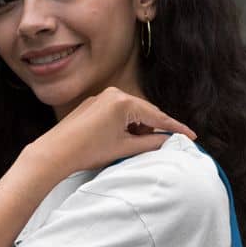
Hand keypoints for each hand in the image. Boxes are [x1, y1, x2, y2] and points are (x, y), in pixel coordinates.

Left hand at [28, 86, 197, 177]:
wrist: (55, 152)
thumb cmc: (88, 151)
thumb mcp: (124, 149)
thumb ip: (150, 144)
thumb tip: (167, 142)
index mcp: (124, 102)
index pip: (157, 117)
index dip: (175, 128)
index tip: (191, 136)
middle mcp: (114, 93)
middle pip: (145, 112)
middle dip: (155, 129)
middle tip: (166, 145)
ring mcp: (102, 97)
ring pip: (132, 112)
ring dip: (139, 128)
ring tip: (137, 146)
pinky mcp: (93, 104)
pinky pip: (118, 112)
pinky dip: (126, 124)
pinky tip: (124, 139)